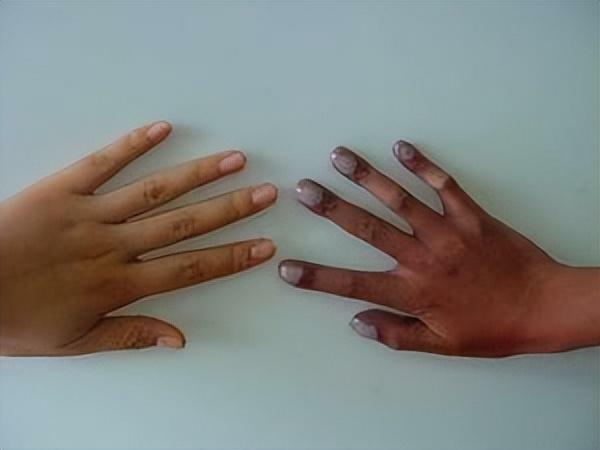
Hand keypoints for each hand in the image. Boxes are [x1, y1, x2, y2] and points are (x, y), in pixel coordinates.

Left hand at [0, 122, 277, 355]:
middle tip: (267, 193)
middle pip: (184, 224)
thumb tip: (180, 338)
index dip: (230, 258)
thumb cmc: (13, 318)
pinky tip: (162, 129)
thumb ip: (129, 336)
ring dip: (198, 174)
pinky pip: (103, 163)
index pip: (189, 269)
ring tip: (234, 160)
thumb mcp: (72, 342)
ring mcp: (89, 213)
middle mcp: (113, 245)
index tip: (263, 246)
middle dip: (231, 209)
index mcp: (117, 284)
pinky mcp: (62, 188)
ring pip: (155, 192)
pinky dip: (132, 145)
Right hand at [279, 141, 599, 356]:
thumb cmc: (493, 327)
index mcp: (414, 292)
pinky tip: (401, 148)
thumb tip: (357, 324)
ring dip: (367, 177)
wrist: (544, 305)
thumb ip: (397, 335)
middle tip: (304, 189)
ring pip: (399, 200)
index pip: (354, 284)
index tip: (287, 269)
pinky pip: (443, 185)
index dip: (318, 278)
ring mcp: (447, 232)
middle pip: (368, 229)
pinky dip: (422, 165)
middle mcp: (424, 257)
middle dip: (332, 208)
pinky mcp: (470, 215)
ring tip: (340, 157)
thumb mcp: (443, 344)